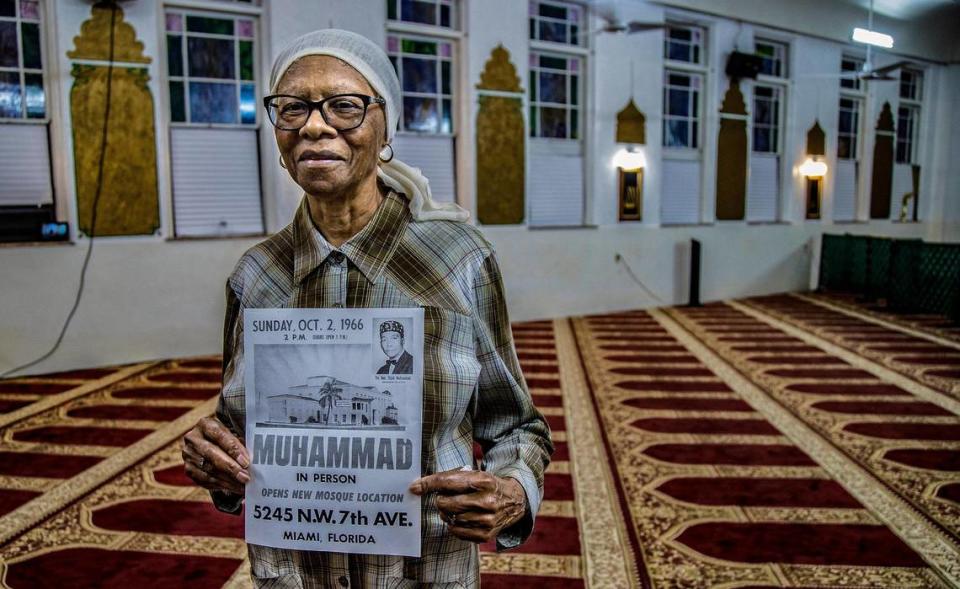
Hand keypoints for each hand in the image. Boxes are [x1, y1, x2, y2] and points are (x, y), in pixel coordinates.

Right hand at [182, 416, 250, 494]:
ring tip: (243, 485)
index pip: (219, 435)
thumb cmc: (227, 438)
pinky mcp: (189, 469)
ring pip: (209, 469)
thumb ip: (240, 443)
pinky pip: (205, 480)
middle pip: (212, 454)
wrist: (209, 444)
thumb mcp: (233, 434)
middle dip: (231, 467)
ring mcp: (189, 455)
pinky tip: (234, 487)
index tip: (246, 461)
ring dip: (228, 479)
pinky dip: (221, 485)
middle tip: (245, 477)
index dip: (233, 448)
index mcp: (205, 424)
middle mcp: (193, 438)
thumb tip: (254, 459)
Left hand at [409, 469, 526, 542]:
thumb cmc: (487, 486)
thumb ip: (450, 478)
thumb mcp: (475, 475)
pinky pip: (457, 532)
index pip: (449, 482)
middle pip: (447, 503)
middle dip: (440, 500)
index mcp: (484, 481)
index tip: (415, 487)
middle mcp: (487, 501)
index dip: (429, 484)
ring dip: (447, 514)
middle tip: (445, 498)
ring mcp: (488, 520)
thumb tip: (417, 487)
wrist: (515, 501)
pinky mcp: (487, 534)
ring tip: (456, 508)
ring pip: (451, 519)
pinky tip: (460, 519)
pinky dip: (454, 525)